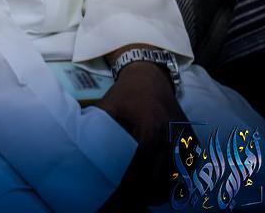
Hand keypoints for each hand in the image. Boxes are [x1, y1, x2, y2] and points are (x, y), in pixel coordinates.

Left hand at [98, 62, 187, 207]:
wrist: (149, 74)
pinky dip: (179, 177)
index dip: (131, 183)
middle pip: (161, 174)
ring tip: (147, 196)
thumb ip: (98, 129)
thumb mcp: (108, 107)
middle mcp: (170, 133)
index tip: (120, 193)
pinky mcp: (191, 136)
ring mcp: (183, 135)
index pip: (142, 166)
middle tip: (133, 199)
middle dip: (146, 190)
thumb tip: (83, 149)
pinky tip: (165, 184)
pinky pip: (189, 164)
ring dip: (163, 187)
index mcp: (149, 126)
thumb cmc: (126, 92)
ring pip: (178, 173)